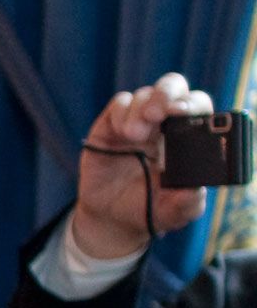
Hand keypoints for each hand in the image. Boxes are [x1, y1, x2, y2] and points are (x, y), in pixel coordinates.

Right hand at [74, 73, 213, 257]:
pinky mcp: (111, 125)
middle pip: (172, 86)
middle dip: (167, 94)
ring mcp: (137, 121)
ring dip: (141, 110)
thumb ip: (189, 202)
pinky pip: (120, 104)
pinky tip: (123, 133)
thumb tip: (195, 189)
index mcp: (186, 136)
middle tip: (159, 113)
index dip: (194, 104)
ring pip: (144, 95)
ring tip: (134, 136)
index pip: (196, 105)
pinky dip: (122, 113)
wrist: (111, 220)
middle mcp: (163, 122)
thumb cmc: (148, 210)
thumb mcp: (173, 213)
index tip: (185, 113)